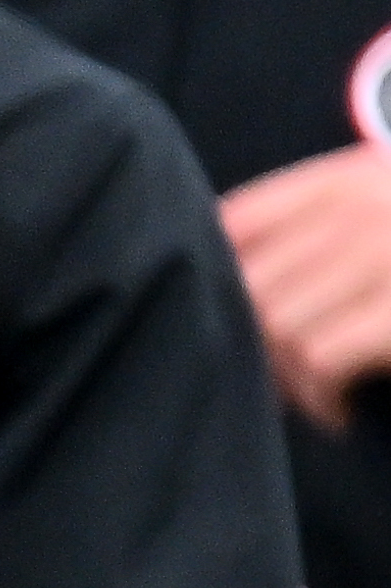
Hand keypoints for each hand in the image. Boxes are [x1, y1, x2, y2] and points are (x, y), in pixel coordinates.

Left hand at [227, 143, 390, 421]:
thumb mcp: (380, 218)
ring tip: (316, 398)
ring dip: (283, 379)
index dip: (214, 282)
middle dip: (250, 345)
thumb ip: (316, 228)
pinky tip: (340, 412)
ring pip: (274, 324)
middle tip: (282, 381)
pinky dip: (318, 399)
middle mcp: (368, 204)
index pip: (234, 222)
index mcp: (353, 175)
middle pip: (246, 283)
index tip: (235, 326)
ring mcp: (390, 252)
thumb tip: (220, 277)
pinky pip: (318, 359)